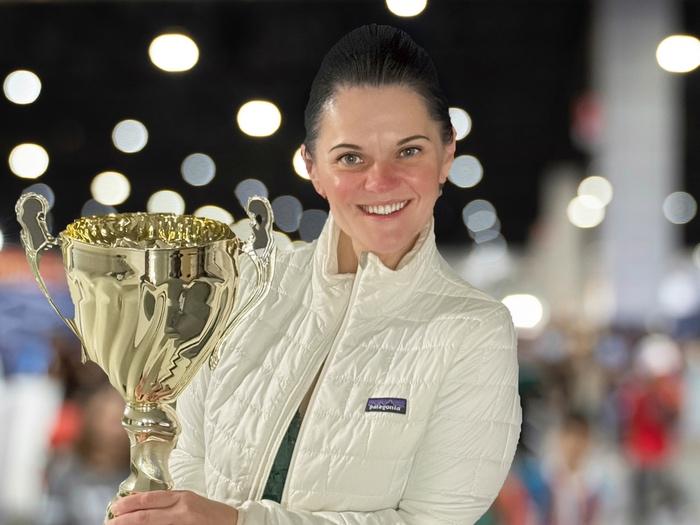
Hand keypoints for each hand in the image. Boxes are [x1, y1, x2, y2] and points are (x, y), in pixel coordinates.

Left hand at [107, 490, 237, 524]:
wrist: (233, 522)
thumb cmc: (209, 513)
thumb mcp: (189, 501)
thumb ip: (169, 502)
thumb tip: (142, 506)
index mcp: (181, 497)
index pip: (150, 499)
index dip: (130, 504)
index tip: (115, 508)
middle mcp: (182, 509)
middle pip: (147, 515)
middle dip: (125, 520)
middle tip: (110, 523)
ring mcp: (185, 524)